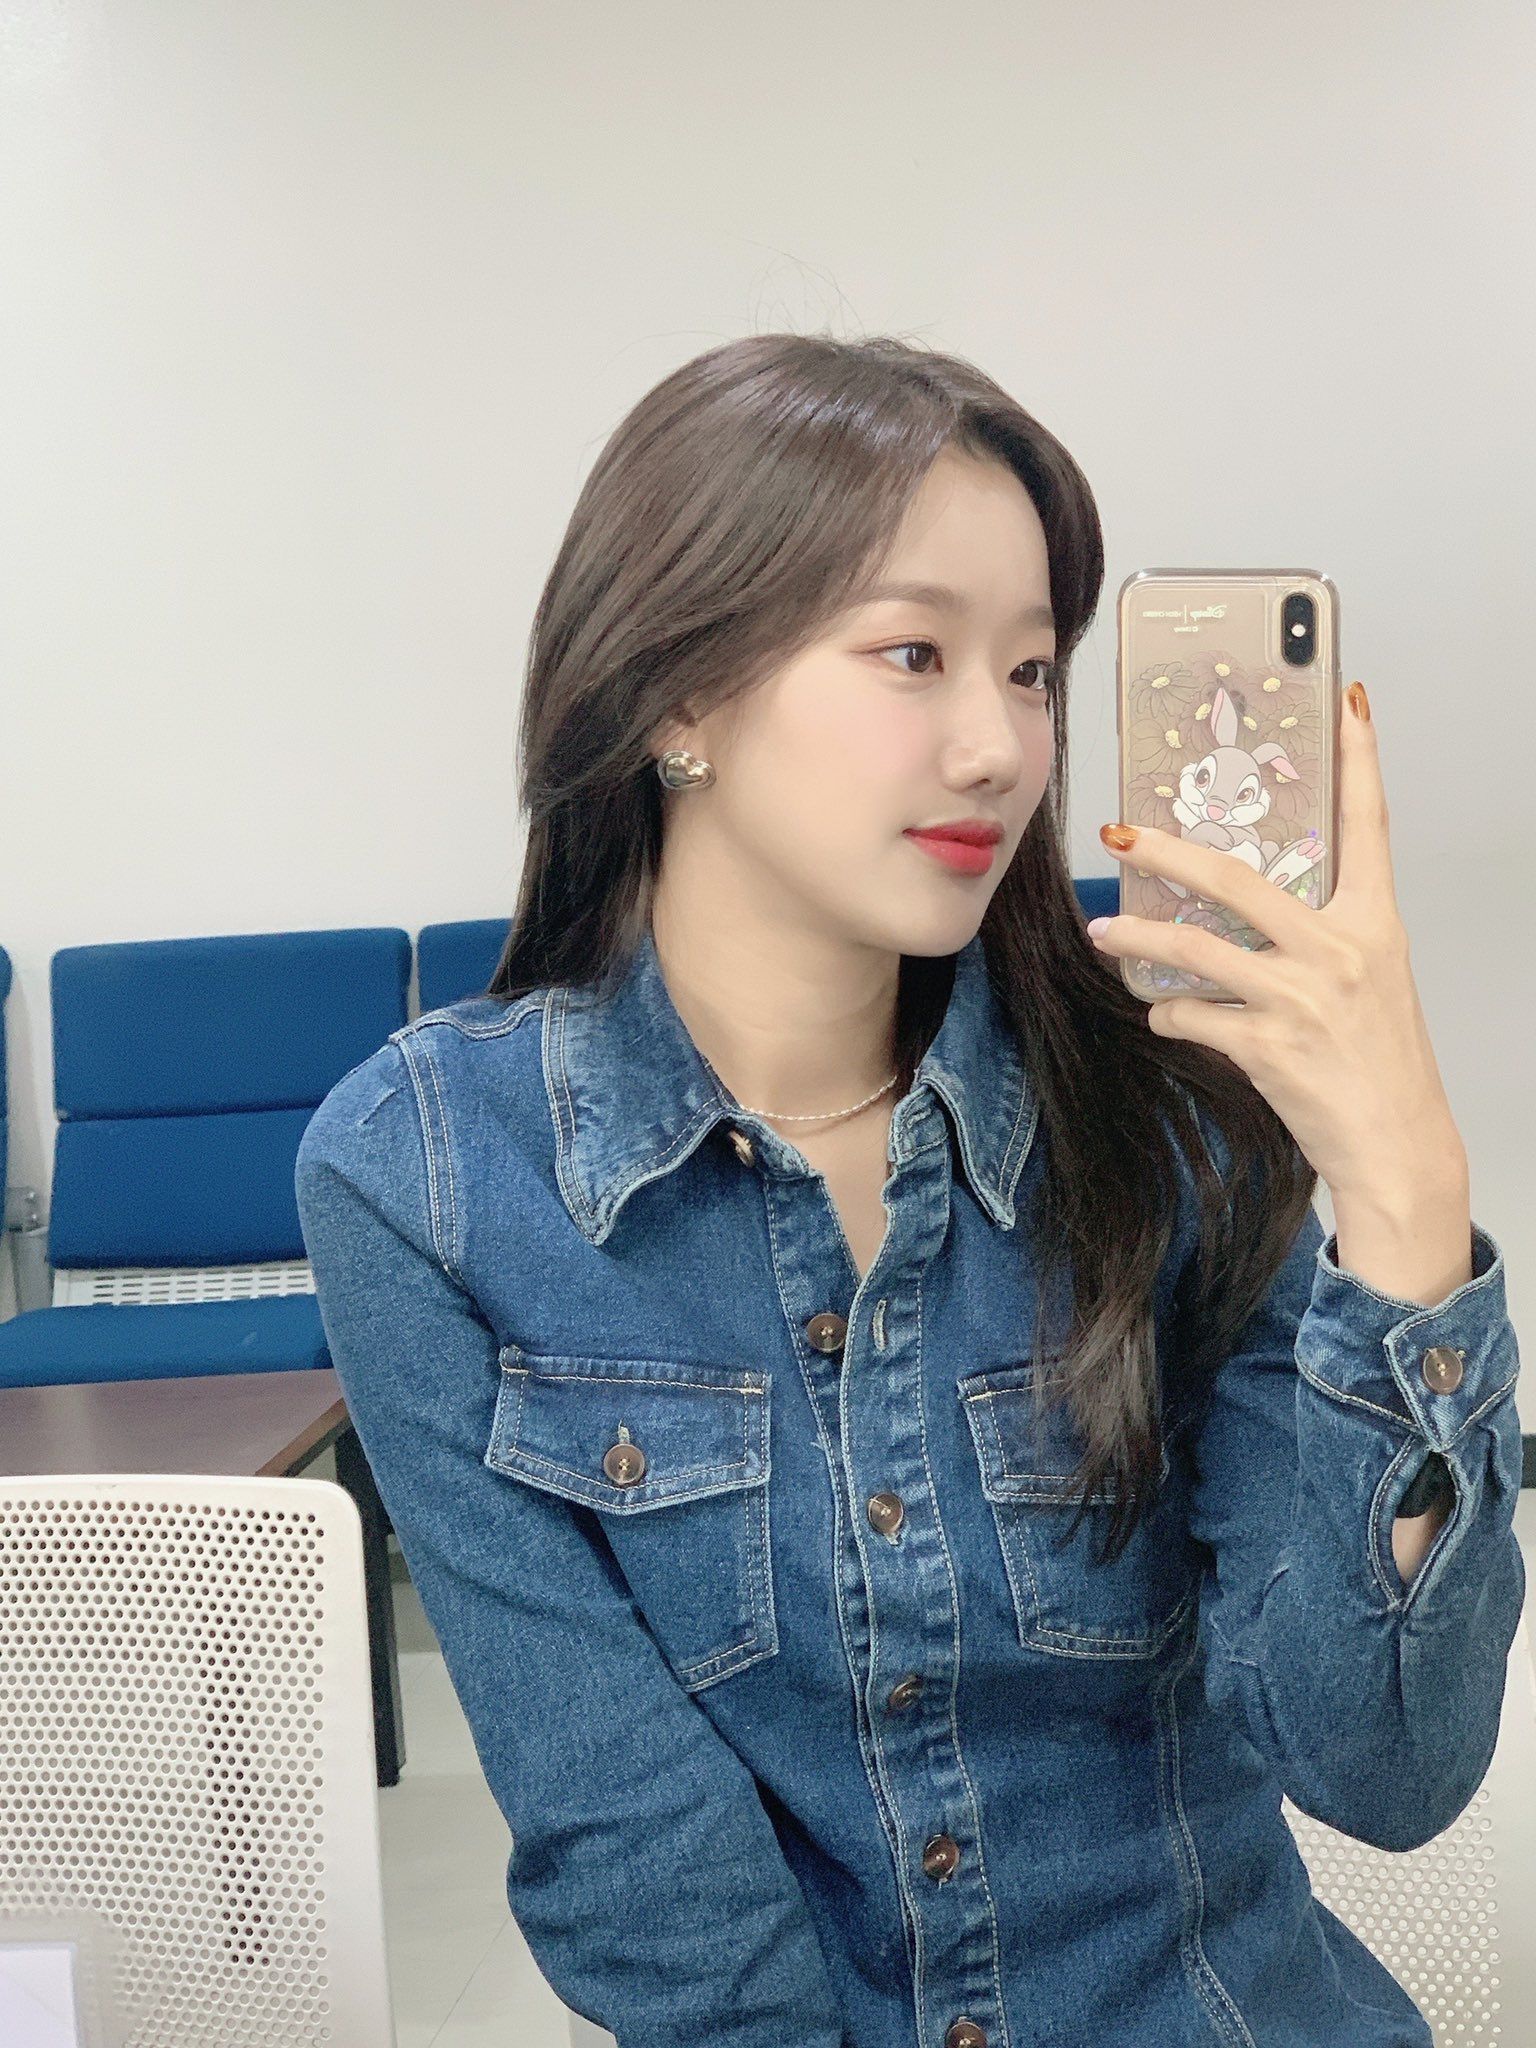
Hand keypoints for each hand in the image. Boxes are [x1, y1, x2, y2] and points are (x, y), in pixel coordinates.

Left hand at [1087, 681, 1466, 1202]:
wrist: (1399, 1149)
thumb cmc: (1380, 1066)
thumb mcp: (1368, 984)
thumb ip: (1317, 939)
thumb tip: (1245, 912)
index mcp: (1375, 924)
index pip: (1370, 824)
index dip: (1360, 760)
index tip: (1349, 703)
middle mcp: (1341, 950)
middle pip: (1237, 878)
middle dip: (1167, 852)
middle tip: (1121, 834)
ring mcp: (1304, 997)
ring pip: (1195, 948)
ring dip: (1139, 942)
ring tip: (1107, 936)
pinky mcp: (1271, 1045)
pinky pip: (1194, 1016)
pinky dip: (1170, 1015)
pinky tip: (1167, 1018)